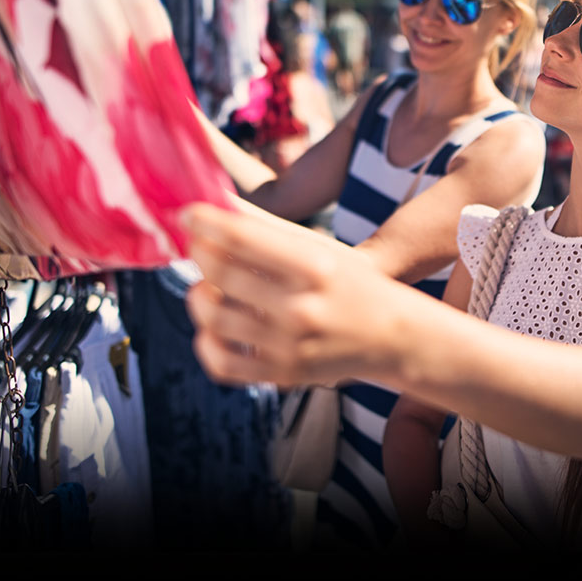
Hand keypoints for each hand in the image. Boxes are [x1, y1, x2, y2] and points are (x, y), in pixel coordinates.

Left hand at [180, 199, 407, 388]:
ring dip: (198, 296)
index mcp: (314, 267)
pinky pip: (221, 363)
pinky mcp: (283, 374)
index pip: (241, 236)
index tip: (188, 215)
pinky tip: (211, 327)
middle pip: (219, 274)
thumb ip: (268, 229)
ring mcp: (290, 346)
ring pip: (212, 318)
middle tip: (197, 247)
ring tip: (206, 288)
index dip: (204, 222)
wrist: (393, 338)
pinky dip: (205, 342)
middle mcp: (302, 307)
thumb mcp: (320, 249)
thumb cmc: (352, 285)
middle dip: (198, 254)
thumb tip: (217, 205)